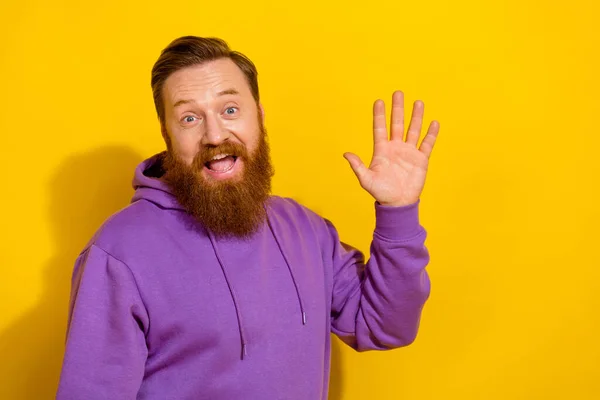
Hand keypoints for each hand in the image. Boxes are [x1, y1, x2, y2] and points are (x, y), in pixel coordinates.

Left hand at [344, 91, 439, 206]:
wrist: (398, 204)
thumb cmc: (380, 193)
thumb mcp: (366, 179)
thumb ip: (357, 166)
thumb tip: (346, 154)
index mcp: (382, 150)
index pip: (380, 129)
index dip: (379, 115)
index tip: (379, 101)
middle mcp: (395, 148)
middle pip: (397, 124)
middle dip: (398, 109)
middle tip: (398, 93)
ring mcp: (408, 152)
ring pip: (413, 130)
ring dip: (416, 116)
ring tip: (418, 102)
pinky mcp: (420, 160)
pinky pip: (427, 144)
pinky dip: (431, 134)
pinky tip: (434, 122)